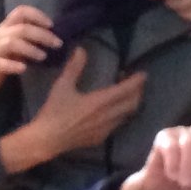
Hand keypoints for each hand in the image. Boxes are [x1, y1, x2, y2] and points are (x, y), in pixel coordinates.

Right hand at [0, 5, 61, 91]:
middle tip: (57, 44)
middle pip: (22, 29)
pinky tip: (23, 68)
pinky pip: (0, 63)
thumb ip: (30, 35)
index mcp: (8, 25)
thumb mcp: (16, 39)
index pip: (21, 12)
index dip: (37, 15)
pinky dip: (12, 65)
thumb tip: (55, 35)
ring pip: (12, 43)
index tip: (51, 25)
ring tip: (43, 56)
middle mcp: (1, 34)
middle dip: (41, 35)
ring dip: (30, 49)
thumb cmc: (4, 52)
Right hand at [30, 48, 144, 157]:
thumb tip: (81, 50)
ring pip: (127, 115)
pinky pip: (118, 124)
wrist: (47, 139)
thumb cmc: (54, 111)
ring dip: (130, 104)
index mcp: (99, 102)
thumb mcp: (62, 86)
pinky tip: (112, 111)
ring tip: (125, 95)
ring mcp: (106, 129)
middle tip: (135, 83)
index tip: (143, 74)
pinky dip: (121, 115)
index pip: (126, 90)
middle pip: (132, 104)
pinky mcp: (100, 138)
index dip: (136, 82)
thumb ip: (74, 67)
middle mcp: (107, 116)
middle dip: (137, 92)